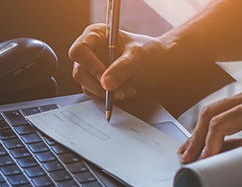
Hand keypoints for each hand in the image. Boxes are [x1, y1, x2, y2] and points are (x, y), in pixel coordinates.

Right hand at [69, 24, 230, 114]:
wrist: (162, 63)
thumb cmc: (151, 52)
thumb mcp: (138, 57)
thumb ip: (122, 68)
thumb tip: (106, 84)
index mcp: (95, 35)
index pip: (79, 51)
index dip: (90, 65)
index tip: (104, 77)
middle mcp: (91, 51)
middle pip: (80, 72)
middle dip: (99, 85)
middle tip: (116, 92)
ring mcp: (93, 67)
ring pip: (87, 85)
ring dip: (107, 93)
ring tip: (127, 90)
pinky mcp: (99, 81)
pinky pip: (96, 94)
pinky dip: (110, 97)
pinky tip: (126, 91)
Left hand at [178, 86, 241, 162]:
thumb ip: (240, 138)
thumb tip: (213, 155)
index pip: (212, 111)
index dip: (195, 133)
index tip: (187, 151)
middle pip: (209, 114)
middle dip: (194, 139)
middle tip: (188, 159)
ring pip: (218, 123)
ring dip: (206, 146)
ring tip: (201, 163)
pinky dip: (232, 155)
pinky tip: (227, 166)